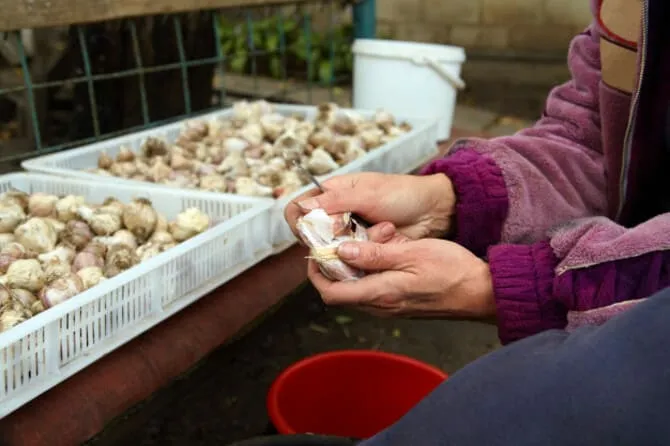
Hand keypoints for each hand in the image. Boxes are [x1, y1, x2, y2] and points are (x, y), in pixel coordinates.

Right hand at [284, 172, 455, 240]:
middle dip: (331, 237)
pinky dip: (366, 253)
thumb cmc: (402, 194)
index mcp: (333, 194)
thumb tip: (303, 208)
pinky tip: (387, 239)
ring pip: (332, 250)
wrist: (434, 211)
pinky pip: (352, 259)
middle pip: (312, 235)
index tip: (311, 230)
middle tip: (352, 231)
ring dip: (354, 244)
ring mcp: (349, 235)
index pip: (299, 210)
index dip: (300, 222)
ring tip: (383, 229)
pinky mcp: (363, 251)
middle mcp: (337, 215)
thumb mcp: (368, 193)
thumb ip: (335, 201)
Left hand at [307, 236, 495, 319]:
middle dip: (338, 262)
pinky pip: (374, 287)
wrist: (481, 292)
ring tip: (377, 238)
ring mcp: (391, 306)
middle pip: (340, 290)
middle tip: (350, 237)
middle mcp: (381, 305)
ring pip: (357, 286)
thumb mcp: (412, 253)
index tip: (316, 252)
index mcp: (380, 293)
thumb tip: (341, 251)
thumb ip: (374, 254)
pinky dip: (372, 268)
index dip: (316, 274)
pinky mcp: (400, 303)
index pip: (330, 293)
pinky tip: (389, 249)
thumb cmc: (452, 271)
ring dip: (358, 263)